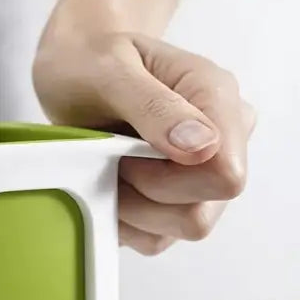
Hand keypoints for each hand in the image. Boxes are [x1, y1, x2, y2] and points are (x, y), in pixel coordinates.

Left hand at [33, 31, 254, 254]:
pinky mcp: (179, 202)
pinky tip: (110, 181)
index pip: (225, 175)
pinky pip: (156, 239)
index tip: (125, 149)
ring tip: (108, 165)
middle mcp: (224, 140)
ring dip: (131, 208)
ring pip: (179, 230)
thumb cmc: (91, 60)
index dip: (167, 179)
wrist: (74, 67)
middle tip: (110, 155)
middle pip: (200, 214)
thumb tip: (203, 147)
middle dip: (143, 195)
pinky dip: (124, 219)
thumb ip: (155, 106)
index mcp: (217, 97)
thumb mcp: (110, 70)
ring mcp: (204, 176)